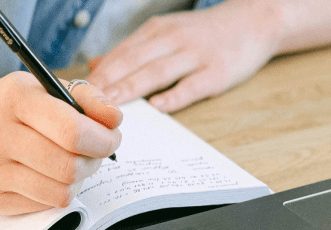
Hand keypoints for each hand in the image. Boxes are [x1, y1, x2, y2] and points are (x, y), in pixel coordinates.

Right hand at [0, 71, 121, 214]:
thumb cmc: (17, 106)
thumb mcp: (49, 88)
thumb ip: (88, 98)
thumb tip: (114, 120)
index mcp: (14, 98)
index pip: (71, 131)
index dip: (102, 139)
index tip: (111, 138)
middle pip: (69, 166)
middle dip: (94, 161)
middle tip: (95, 152)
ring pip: (61, 192)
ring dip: (79, 179)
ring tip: (73, 162)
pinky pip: (47, 205)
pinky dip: (58, 191)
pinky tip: (49, 174)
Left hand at [86, 0, 281, 111]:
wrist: (255, 21)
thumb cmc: (204, 33)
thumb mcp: (165, 33)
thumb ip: (130, 51)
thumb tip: (94, 66)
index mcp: (156, 31)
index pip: (120, 53)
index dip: (97, 74)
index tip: (75, 92)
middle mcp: (173, 39)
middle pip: (133, 61)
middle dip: (106, 82)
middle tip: (84, 102)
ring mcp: (196, 55)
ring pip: (157, 72)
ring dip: (131, 89)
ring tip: (110, 106)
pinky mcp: (217, 72)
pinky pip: (192, 85)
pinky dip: (174, 96)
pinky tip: (157, 107)